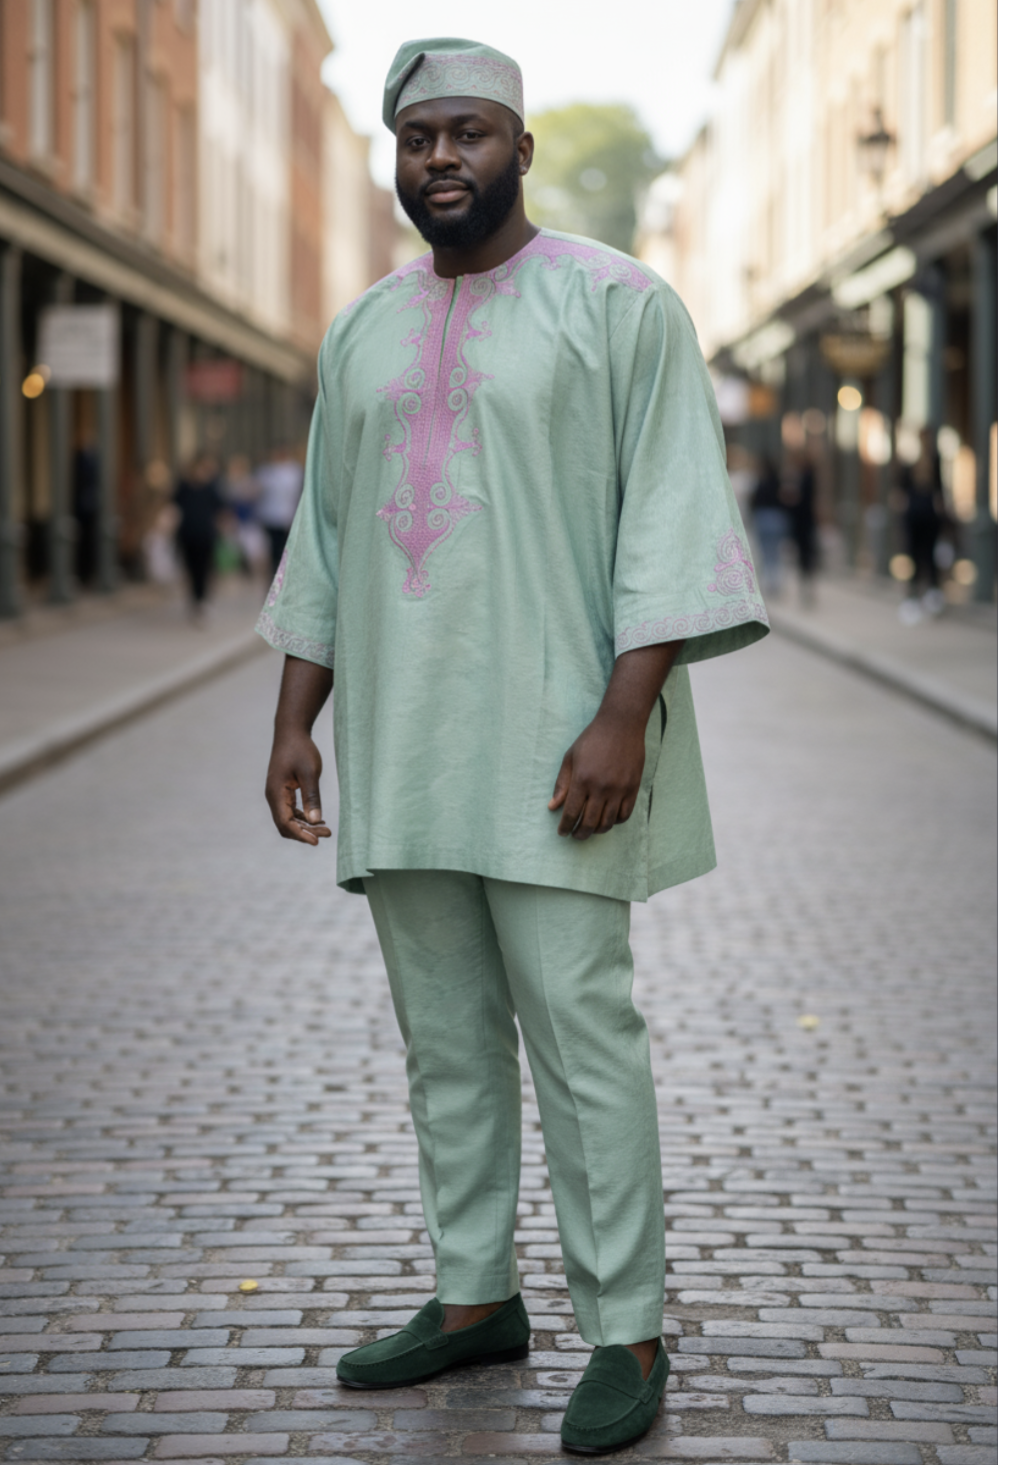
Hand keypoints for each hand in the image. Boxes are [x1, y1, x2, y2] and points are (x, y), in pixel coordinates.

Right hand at [265, 730, 331, 844]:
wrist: (291, 732)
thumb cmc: (300, 750)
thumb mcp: (310, 773)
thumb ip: (312, 797)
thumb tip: (316, 821)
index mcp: (275, 793)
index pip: (285, 823)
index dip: (300, 834)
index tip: (317, 841)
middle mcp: (272, 796)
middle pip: (285, 825)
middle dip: (304, 833)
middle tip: (327, 833)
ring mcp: (276, 794)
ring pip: (288, 820)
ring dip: (305, 827)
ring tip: (326, 829)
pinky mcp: (282, 791)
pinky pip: (290, 812)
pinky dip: (302, 818)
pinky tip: (318, 820)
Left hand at [548, 709, 645, 839]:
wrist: (621, 726)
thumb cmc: (592, 740)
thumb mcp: (570, 758)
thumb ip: (561, 784)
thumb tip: (553, 807)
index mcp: (582, 779)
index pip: (571, 813)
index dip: (565, 826)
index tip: (562, 832)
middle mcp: (601, 787)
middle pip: (589, 823)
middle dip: (579, 834)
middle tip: (575, 835)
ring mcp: (619, 789)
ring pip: (607, 822)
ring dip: (597, 831)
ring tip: (590, 830)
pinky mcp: (633, 788)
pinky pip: (624, 815)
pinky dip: (615, 822)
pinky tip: (608, 819)